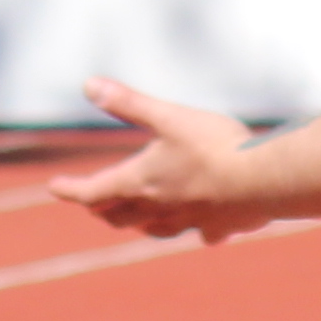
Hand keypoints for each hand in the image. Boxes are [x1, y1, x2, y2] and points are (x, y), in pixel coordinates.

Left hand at [52, 81, 268, 240]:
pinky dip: (197, 232)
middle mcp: (159, 207)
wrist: (266, 180)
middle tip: (95, 203)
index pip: (91, 191)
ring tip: (139, 220)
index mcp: (140, 181)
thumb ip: (128, 102)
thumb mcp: (168, 116)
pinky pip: (203, 234)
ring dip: (140, 224)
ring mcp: (191, 221)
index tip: (54, 187)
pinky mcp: (221, 227)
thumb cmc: (215, 147)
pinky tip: (204, 232)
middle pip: (119, 216)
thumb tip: (89, 85)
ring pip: (155, 230)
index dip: (69, 189)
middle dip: (103, 209)